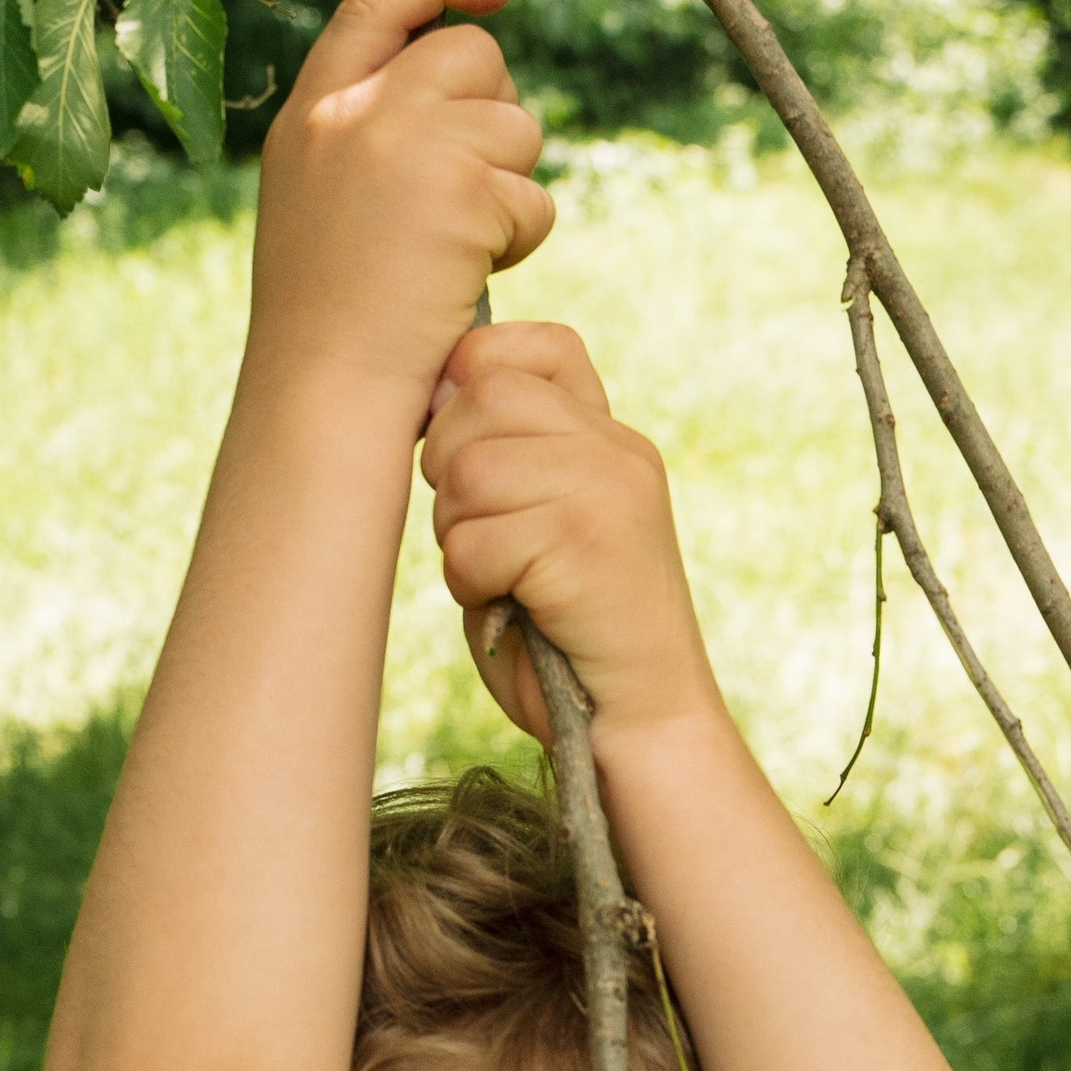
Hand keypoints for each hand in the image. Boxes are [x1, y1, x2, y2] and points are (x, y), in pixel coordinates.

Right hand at [245, 0, 553, 420]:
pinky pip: (531, 196)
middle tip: (470, 195)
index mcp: (312, 112)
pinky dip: (518, 241)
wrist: (324, 392)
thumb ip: (369, 133)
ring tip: (455, 253)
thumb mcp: (321, 202)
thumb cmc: (328, 322)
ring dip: (509, 189)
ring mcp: (405, 144)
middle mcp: (354, 111)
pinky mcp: (459, 190)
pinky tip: (467, 278)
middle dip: (495, 117)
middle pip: (472, 56)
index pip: (380, 3)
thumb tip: (462, 85)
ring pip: (514, 126)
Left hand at [420, 321, 721, 749]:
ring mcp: (608, 490)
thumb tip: (433, 393)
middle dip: (449, 471)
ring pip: (469, 472)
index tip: (469, 454)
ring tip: (499, 578)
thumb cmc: (565, 635)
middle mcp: (616, 448)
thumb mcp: (536, 525)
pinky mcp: (586, 543)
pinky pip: (475, 541)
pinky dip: (472, 585)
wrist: (638, 722)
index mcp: (608, 437)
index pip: (534, 348)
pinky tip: (511, 608)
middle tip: (480, 536)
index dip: (476, 382)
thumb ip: (499, 460)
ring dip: (458, 537)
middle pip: (481, 398)